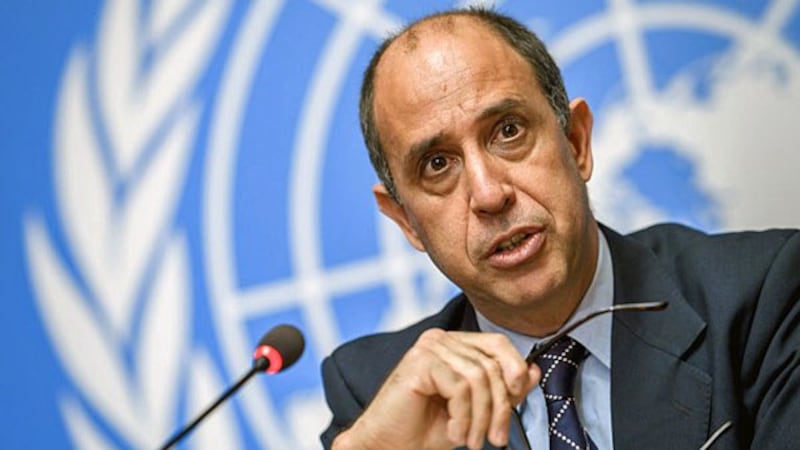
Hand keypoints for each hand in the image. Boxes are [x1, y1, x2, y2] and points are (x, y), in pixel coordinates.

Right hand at [332, 328, 539, 449]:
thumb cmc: (427, 429)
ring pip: (479, 378)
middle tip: (495, 439)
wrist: (389, 446)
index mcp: (454, 344)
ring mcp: (428, 348)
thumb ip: (504, 389)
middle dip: (500, 407)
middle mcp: (441, 339)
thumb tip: (533, 371)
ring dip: (481, 418)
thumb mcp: (476, 410)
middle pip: (492, 364)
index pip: (498, 344)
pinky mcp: (419, 362)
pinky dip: (463, 417)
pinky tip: (453, 433)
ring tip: (472, 441)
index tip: (516, 402)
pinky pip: (460, 388)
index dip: (515, 370)